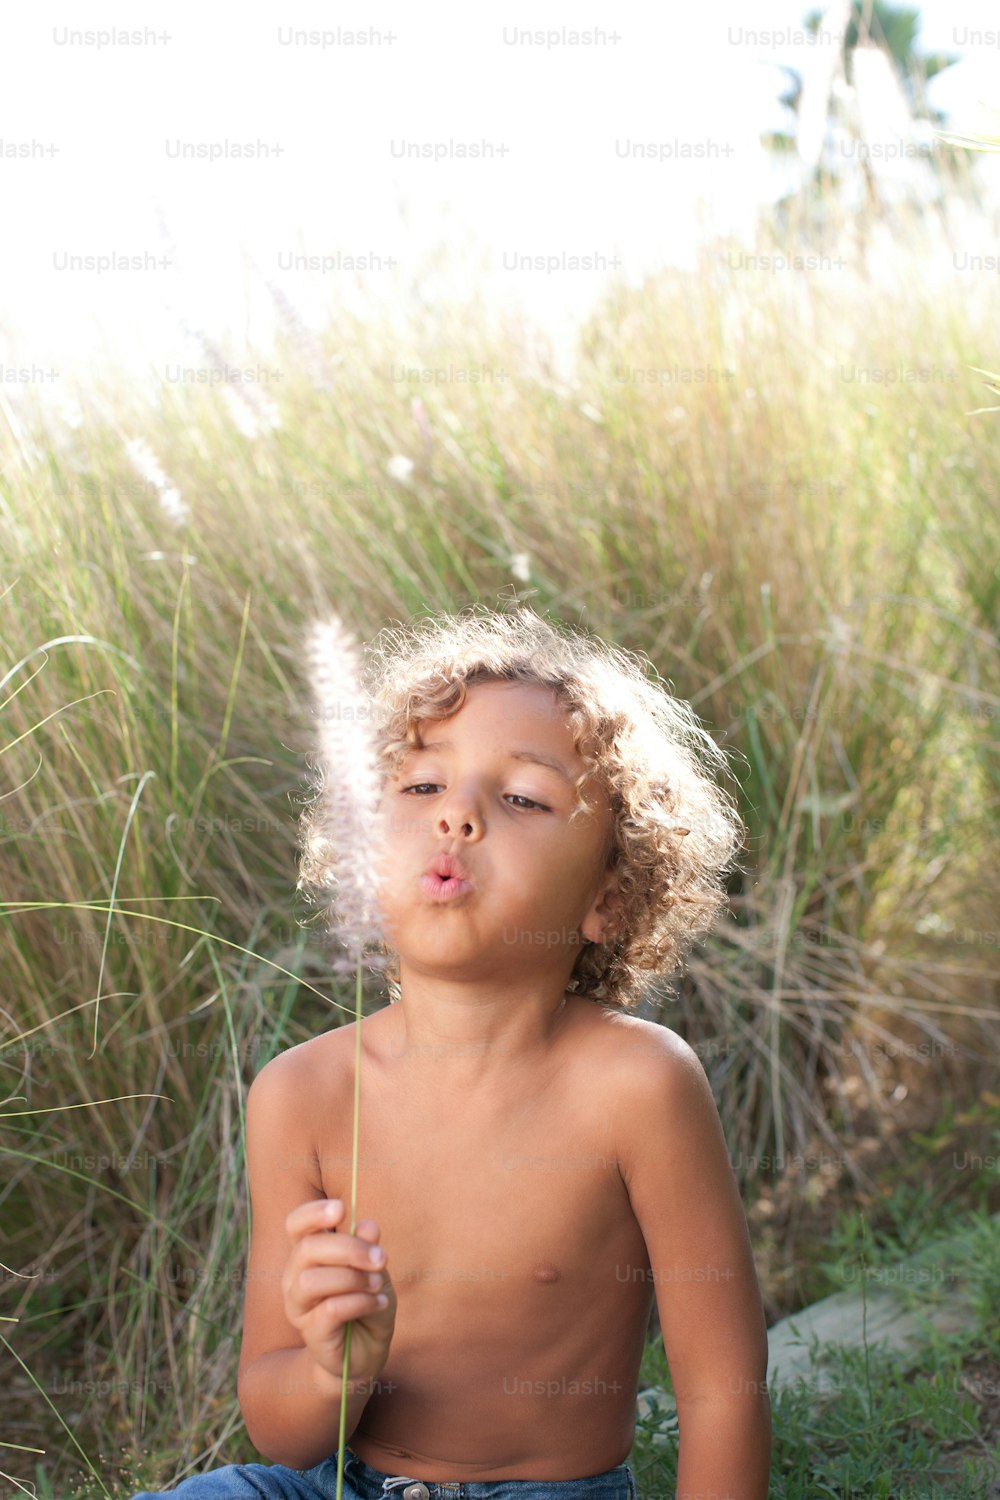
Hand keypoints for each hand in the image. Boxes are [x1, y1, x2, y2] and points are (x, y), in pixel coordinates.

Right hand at [282, 1198, 395, 1385]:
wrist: (366, 1352)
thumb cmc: (367, 1302)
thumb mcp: (375, 1270)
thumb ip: (368, 1248)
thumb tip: (367, 1225)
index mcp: (308, 1254)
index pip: (295, 1225)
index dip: (313, 1213)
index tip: (341, 1208)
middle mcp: (295, 1277)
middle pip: (307, 1248)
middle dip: (349, 1248)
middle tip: (381, 1258)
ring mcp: (298, 1307)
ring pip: (312, 1280)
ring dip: (353, 1278)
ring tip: (377, 1285)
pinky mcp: (310, 1333)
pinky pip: (330, 1310)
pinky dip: (360, 1302)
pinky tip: (378, 1304)